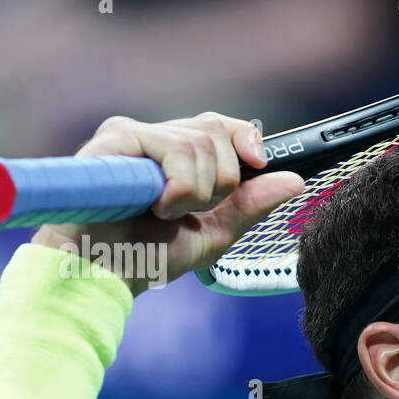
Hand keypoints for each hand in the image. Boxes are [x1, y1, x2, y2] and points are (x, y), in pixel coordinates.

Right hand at [30, 112, 305, 295]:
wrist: (104, 273)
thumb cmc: (147, 254)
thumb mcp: (215, 233)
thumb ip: (252, 205)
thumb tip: (295, 180)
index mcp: (179, 155)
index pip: (224, 125)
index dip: (247, 140)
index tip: (259, 163)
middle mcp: (157, 137)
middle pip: (217, 131)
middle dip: (220, 181)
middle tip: (192, 210)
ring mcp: (135, 134)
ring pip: (199, 142)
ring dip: (196, 191)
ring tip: (165, 213)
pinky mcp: (117, 138)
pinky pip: (173, 148)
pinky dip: (179, 186)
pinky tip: (157, 206)